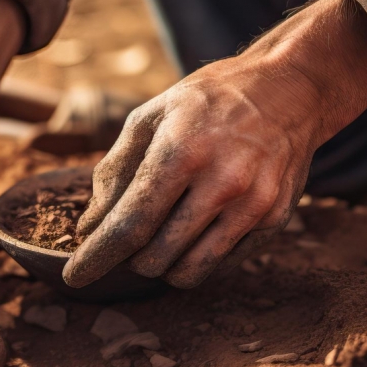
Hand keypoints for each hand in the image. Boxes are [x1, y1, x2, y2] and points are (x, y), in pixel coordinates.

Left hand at [63, 0, 366, 288]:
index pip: (130, 224)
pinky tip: (198, 224)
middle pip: (154, 257)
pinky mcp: (274, 220)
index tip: (75, 277)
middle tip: (130, 234)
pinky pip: (220, 263)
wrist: (291, 90)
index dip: (97, 257)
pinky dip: (197, 255)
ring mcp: (253, 205)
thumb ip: (114, 172)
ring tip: (161, 234)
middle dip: (129, 256)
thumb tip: (89, 227)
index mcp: (182, 152)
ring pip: (188, 271)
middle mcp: (222, 182)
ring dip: (162, 264)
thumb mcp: (150, 116)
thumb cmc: (208, 102)